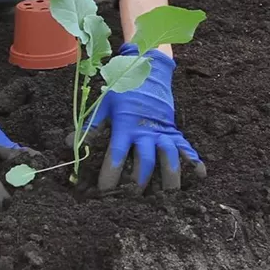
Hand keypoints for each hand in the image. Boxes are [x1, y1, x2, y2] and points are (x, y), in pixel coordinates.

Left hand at [86, 43, 206, 192]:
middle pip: (145, 161)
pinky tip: (199, 175)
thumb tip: (69, 144)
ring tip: (168, 197)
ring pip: (169, 157)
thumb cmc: (123, 90)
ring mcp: (163, 131)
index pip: (117, 155)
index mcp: (126, 125)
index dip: (110, 175)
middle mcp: (146, 131)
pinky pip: (186, 147)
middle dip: (138, 183)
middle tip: (132, 199)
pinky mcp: (174, 130)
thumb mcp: (104, 105)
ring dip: (169, 178)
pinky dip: (193, 160)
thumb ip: (91, 126)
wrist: (148, 70)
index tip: (104, 192)